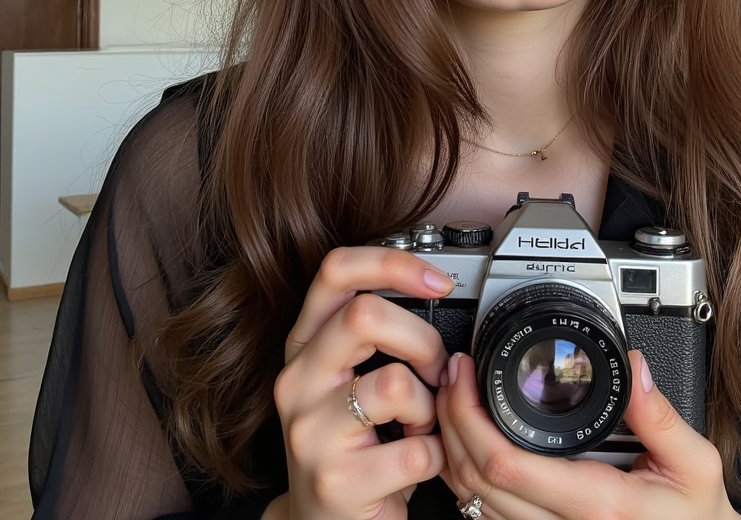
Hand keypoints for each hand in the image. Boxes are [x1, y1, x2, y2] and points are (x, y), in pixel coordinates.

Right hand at [271, 246, 454, 519]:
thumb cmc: (349, 438)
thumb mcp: (349, 373)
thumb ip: (377, 328)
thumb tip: (436, 287)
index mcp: (305, 344)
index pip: (335, 270)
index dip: (392, 263)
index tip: (437, 281)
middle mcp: (297, 381)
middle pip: (366, 315)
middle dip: (422, 339)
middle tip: (435, 369)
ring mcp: (310, 433)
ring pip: (396, 383)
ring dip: (430, 405)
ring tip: (421, 423)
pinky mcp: (336, 482)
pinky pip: (417, 449)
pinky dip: (436, 456)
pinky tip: (419, 461)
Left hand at [436, 349, 740, 519]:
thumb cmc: (694, 518)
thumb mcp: (694, 464)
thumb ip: (661, 416)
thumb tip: (633, 367)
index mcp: (596, 504)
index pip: (504, 465)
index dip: (470, 417)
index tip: (466, 374)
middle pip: (473, 481)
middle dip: (450, 420)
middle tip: (452, 373)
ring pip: (471, 502)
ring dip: (452, 446)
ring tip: (452, 397)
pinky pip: (486, 514)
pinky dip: (465, 475)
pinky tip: (468, 439)